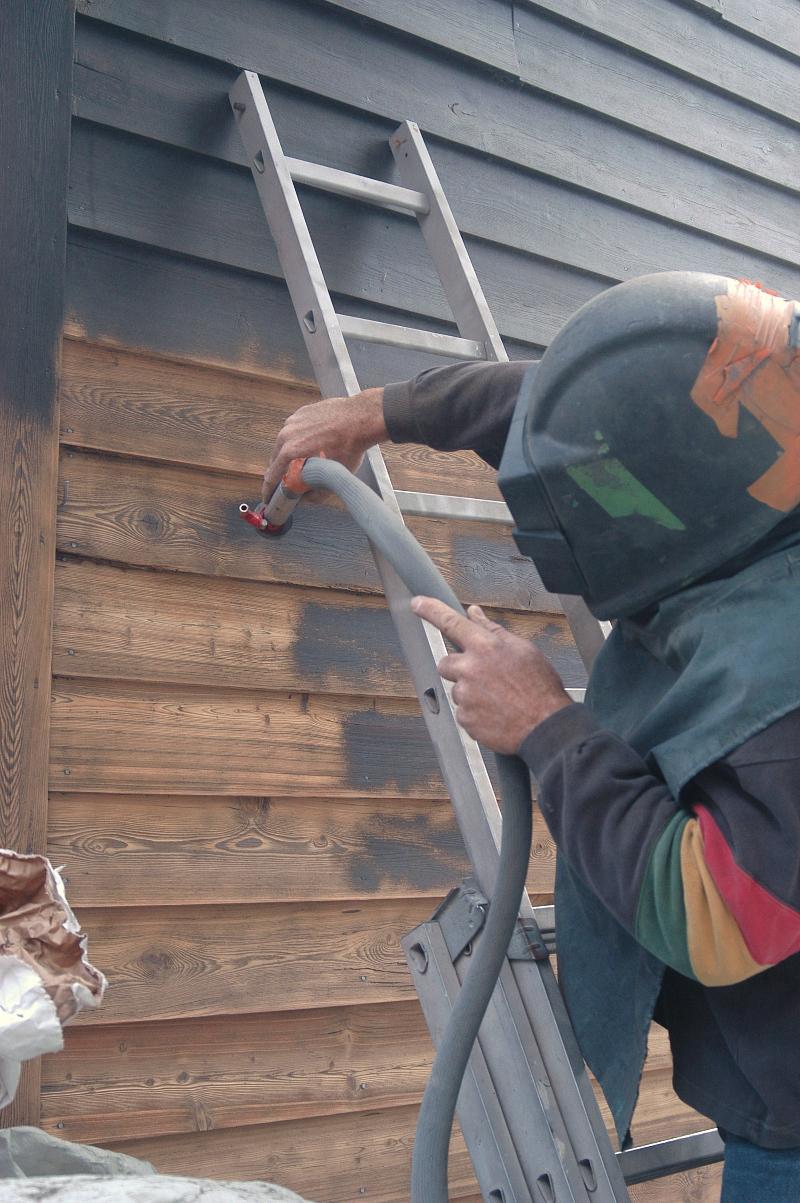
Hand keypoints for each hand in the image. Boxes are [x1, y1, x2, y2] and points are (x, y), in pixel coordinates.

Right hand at [263, 387, 386, 501]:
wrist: (361, 419)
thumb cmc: (349, 446)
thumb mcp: (333, 478)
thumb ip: (314, 495)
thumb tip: (304, 500)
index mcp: (289, 452)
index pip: (271, 476)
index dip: (268, 490)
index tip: (268, 497)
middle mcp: (286, 435)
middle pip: (275, 459)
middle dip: (280, 473)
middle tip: (287, 482)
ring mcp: (292, 421)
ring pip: (284, 444)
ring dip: (289, 455)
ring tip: (303, 462)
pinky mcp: (301, 413)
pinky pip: (294, 431)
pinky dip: (298, 440)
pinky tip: (312, 444)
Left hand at [411, 597, 571, 753]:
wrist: (546, 726)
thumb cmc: (539, 688)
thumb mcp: (522, 649)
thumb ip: (492, 630)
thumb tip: (475, 614)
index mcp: (485, 647)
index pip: (451, 622)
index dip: (430, 610)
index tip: (418, 604)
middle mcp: (470, 669)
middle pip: (446, 663)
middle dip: (460, 668)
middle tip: (485, 677)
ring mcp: (465, 696)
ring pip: (457, 689)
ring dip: (471, 692)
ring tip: (499, 698)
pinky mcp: (465, 719)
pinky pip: (463, 712)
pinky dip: (476, 713)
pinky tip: (496, 712)